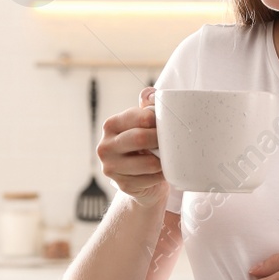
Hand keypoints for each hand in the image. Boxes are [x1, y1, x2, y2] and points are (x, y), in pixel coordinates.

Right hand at [99, 86, 166, 207]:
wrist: (140, 180)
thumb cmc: (144, 146)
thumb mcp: (143, 124)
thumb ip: (147, 106)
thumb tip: (151, 94)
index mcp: (111, 125)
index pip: (137, 117)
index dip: (157, 119)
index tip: (168, 123)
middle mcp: (105, 146)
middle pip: (140, 139)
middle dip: (160, 139)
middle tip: (173, 141)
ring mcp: (111, 168)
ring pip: (148, 163)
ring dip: (164, 160)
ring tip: (168, 156)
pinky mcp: (123, 185)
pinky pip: (151, 179)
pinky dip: (162, 175)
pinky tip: (164, 171)